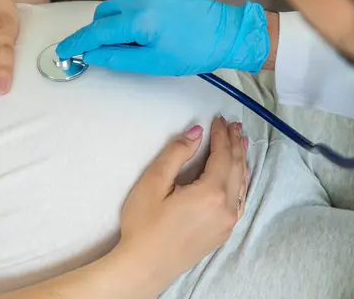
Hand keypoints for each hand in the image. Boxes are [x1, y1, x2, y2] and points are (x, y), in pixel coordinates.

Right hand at [56, 0, 269, 75]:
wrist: (229, 33)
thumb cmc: (196, 51)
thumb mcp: (152, 63)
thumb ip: (116, 58)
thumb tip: (90, 55)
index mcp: (139, 19)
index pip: (96, 31)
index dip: (76, 43)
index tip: (63, 52)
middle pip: (102, 15)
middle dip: (95, 33)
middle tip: (100, 54)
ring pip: (117, 7)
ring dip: (112, 25)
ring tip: (128, 46)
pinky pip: (133, 3)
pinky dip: (127, 18)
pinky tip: (142, 33)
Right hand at [114, 117, 249, 290]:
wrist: (145, 266)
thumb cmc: (144, 224)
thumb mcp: (153, 183)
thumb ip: (176, 154)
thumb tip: (196, 133)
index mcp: (211, 193)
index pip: (223, 156)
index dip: (221, 135)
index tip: (218, 119)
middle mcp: (226, 208)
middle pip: (236, 168)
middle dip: (235, 144)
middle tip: (234, 125)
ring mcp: (227, 223)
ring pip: (241, 185)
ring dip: (241, 161)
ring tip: (240, 143)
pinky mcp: (222, 233)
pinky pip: (239, 200)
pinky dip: (240, 182)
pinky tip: (237, 177)